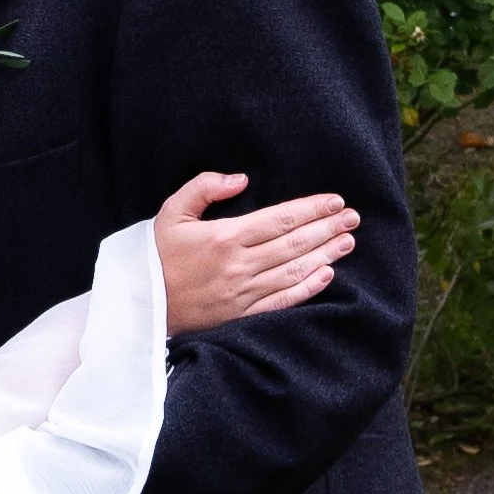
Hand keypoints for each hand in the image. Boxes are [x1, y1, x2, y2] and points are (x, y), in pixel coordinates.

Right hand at [154, 172, 358, 334]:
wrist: (139, 305)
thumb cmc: (156, 255)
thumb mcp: (171, 211)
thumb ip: (204, 187)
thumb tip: (240, 179)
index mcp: (225, 237)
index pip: (280, 219)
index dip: (312, 209)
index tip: (335, 201)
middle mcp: (239, 266)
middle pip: (294, 243)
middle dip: (327, 228)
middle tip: (353, 218)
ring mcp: (243, 293)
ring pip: (294, 271)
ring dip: (325, 255)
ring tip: (348, 242)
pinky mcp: (242, 315)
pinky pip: (282, 301)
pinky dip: (308, 289)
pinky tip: (327, 275)